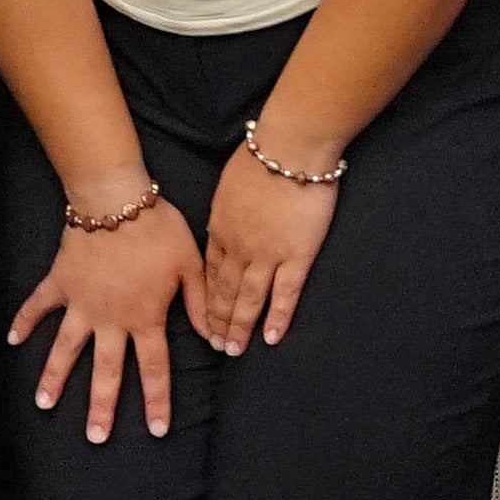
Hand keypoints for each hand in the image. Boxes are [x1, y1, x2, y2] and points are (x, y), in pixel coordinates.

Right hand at [10, 188, 201, 443]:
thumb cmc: (159, 230)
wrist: (116, 200)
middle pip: (106, 371)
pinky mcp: (60, 282)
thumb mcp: (190, 267)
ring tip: (43, 405)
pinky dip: (24, 321)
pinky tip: (11, 340)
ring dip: (55, 377)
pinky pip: (39, 305)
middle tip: (95, 438)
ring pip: (66, 348)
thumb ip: (201, 305)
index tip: (155, 431)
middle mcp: (111, 319)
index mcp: (145, 318)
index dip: (156, 401)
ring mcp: (81, 303)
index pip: (153, 369)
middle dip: (101, 407)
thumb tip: (219, 340)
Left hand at [194, 141, 341, 352]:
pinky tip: (271, 338)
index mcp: (220, 228)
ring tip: (234, 351)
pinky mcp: (297, 255)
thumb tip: (222, 225)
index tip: (202, 319)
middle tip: (215, 347)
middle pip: (224, 291)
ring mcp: (267, 254)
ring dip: (240, 326)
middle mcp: (239, 246)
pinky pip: (285, 294)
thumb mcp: (228, 187)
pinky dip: (277, 318)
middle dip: (218, 321)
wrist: (289, 149)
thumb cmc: (261, 157)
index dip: (206, 298)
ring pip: (249, 298)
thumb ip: (225, 211)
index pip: (210, 272)